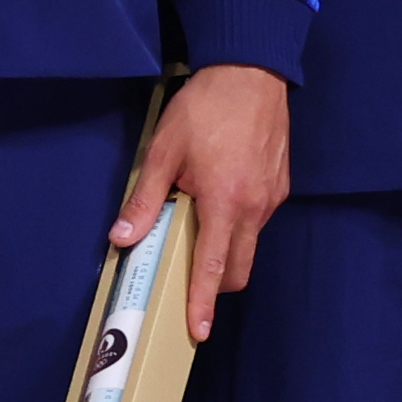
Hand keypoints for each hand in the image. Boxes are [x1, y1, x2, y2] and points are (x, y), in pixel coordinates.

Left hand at [112, 64, 292, 331]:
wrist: (251, 72)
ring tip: (199, 224)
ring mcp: (272, 198)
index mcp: (225, 203)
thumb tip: (122, 238)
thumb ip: (145, 199)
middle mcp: (255, 208)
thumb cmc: (204, 108)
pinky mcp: (280, 185)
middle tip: (189, 277)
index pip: (213, 267)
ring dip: (226, 250)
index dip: (204, 301)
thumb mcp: (163, 150)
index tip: (198, 329)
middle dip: (216, 283)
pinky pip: (259, 220)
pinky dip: (238, 224)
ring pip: (249, 244)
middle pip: (238, 268)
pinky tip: (220, 198)